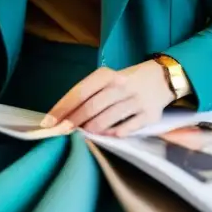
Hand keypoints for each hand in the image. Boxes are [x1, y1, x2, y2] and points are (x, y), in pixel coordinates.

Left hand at [43, 60, 174, 136]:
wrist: (163, 78)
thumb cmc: (127, 81)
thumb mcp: (108, 80)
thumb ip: (90, 95)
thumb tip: (65, 117)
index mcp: (108, 75)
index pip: (80, 91)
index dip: (62, 108)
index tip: (48, 122)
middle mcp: (122, 86)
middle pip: (91, 107)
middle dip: (73, 122)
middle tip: (62, 133)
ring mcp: (137, 101)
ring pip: (106, 121)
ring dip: (90, 130)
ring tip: (83, 135)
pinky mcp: (149, 115)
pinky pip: (124, 130)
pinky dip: (111, 135)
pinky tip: (105, 136)